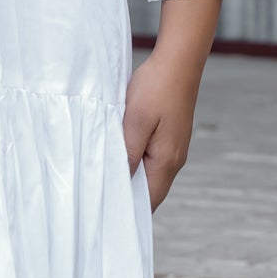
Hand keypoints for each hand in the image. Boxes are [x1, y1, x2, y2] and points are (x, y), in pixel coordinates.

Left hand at [121, 0, 219, 209]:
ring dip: (129, 178)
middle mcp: (174, 160)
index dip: (127, 211)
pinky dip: (135, 163)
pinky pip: (151, 160)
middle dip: (126, 197)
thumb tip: (120, 181)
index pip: (148, 201)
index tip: (104, 215)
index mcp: (166, 161)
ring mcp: (173, 149)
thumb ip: (128, 153)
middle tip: (97, 200)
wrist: (179, 62)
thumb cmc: (156, 88)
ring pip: (149, 175)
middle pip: (149, 192)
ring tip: (103, 180)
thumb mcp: (135, 121)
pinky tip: (118, 156)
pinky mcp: (169, 138)